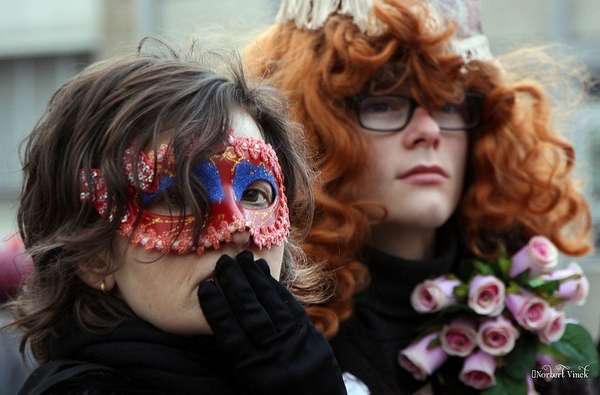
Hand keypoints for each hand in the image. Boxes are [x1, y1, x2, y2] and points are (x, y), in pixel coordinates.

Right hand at [199, 251, 345, 394]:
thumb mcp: (251, 393)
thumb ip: (238, 364)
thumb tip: (212, 335)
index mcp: (256, 374)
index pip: (230, 335)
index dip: (216, 309)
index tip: (204, 288)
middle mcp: (277, 355)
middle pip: (251, 313)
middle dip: (235, 285)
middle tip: (222, 262)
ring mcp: (297, 343)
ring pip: (272, 305)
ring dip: (255, 279)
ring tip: (242, 259)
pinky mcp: (313, 337)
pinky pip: (292, 308)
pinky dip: (276, 289)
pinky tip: (265, 275)